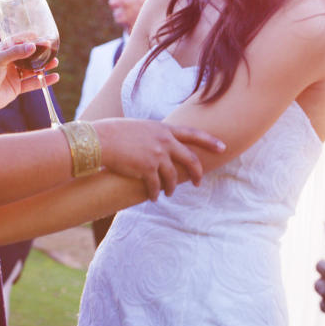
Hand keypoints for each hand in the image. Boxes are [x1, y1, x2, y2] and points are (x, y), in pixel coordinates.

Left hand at [0, 40, 59, 118]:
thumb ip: (16, 52)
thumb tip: (33, 46)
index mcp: (2, 52)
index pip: (18, 41)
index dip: (30, 38)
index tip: (42, 36)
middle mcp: (9, 62)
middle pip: (28, 55)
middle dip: (40, 52)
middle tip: (52, 49)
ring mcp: (13, 75)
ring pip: (32, 69)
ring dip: (44, 66)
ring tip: (55, 62)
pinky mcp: (17, 88)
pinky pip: (33, 83)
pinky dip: (44, 81)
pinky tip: (54, 77)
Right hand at [92, 118, 225, 200]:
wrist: (102, 140)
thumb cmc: (115, 132)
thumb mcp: (140, 128)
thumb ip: (154, 135)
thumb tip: (159, 146)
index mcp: (164, 129)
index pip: (193, 133)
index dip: (209, 141)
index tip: (222, 147)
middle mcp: (164, 142)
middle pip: (189, 160)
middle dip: (196, 173)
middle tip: (199, 182)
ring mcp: (157, 156)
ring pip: (172, 177)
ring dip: (171, 188)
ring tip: (167, 193)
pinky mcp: (147, 169)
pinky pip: (156, 186)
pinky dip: (156, 193)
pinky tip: (154, 197)